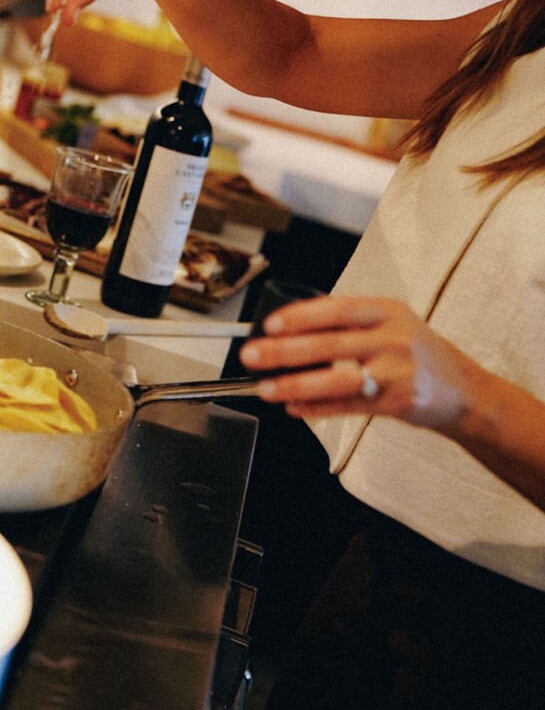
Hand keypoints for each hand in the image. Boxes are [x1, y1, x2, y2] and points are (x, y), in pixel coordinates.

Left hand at [239, 295, 473, 433]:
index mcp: (388, 311)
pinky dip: (318, 408)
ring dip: (296, 384)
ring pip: (337, 379)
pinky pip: (348, 406)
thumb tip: (293, 327)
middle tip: (252, 355)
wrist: (465, 391)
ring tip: (266, 388)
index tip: (270, 324)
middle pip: (330, 344)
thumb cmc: (417, 352)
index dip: (302, 316)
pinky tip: (294, 408)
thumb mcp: (392, 324)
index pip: (338, 309)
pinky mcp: (397, 403)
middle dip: (285, 351)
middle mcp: (393, 339)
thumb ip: (350, 324)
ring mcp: (397, 373)